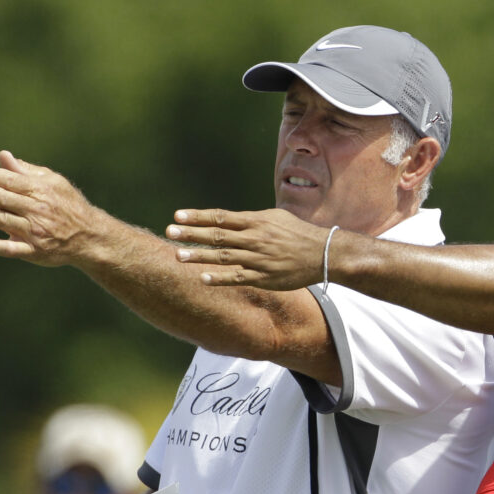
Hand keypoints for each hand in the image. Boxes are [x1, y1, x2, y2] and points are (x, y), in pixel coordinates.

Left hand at [0, 150, 107, 265]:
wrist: (90, 236)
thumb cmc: (68, 205)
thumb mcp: (54, 183)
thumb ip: (27, 171)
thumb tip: (3, 156)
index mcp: (42, 191)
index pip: (13, 181)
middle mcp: (38, 211)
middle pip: (5, 199)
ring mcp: (35, 232)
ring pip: (5, 221)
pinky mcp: (34, 251)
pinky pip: (11, 249)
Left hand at [166, 208, 329, 289]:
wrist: (324, 254)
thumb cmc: (298, 233)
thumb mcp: (276, 217)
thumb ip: (251, 219)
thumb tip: (230, 220)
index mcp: (256, 222)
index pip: (221, 217)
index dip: (198, 216)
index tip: (178, 215)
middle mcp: (255, 239)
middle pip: (217, 236)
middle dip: (191, 234)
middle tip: (170, 232)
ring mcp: (259, 259)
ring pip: (223, 257)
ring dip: (199, 256)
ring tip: (177, 255)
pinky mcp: (264, 277)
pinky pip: (238, 278)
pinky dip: (220, 278)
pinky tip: (203, 277)